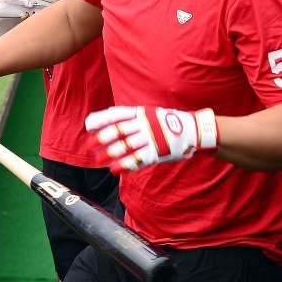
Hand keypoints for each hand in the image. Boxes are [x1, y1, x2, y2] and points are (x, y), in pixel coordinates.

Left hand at [85, 106, 218, 172]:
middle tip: (89, 146)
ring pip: (126, 146)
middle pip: (119, 130)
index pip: (117, 114)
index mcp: (141, 112)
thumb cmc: (167, 123)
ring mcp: (151, 137)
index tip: (88, 126)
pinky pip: (138, 159)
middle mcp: (145, 123)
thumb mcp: (150, 114)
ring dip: (110, 154)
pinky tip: (114, 169)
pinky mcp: (157, 151)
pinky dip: (125, 164)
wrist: (192, 130)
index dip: (101, 120)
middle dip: (102, 139)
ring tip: (98, 161)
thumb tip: (110, 123)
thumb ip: (132, 118)